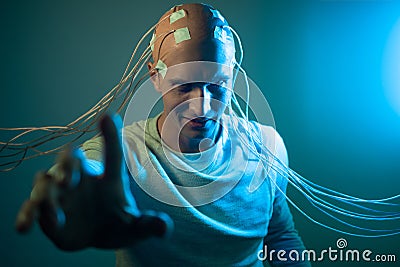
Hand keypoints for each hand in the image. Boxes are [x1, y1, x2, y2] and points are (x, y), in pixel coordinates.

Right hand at [15, 114, 172, 250]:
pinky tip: (24, 227)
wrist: (100, 233)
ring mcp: (62, 194)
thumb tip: (164, 228)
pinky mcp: (47, 213)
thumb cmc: (119, 221)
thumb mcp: (137, 226)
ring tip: (50, 211)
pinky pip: (33, 209)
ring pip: (46, 182)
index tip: (108, 116)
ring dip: (45, 192)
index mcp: (109, 177)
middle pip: (71, 160)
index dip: (111, 135)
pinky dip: (28, 215)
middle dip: (67, 164)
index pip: (112, 153)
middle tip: (70, 181)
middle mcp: (82, 179)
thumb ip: (149, 225)